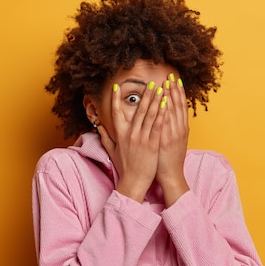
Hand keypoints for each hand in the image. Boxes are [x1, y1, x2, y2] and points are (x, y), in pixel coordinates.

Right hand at [99, 81, 166, 202]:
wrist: (134, 182)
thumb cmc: (125, 167)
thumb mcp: (113, 151)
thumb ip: (105, 138)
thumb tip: (99, 127)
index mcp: (120, 134)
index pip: (116, 113)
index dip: (116, 99)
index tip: (116, 86)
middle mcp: (130, 134)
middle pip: (138, 110)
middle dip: (145, 95)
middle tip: (150, 82)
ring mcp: (141, 139)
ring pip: (149, 115)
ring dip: (155, 100)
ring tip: (160, 88)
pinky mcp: (152, 144)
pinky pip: (157, 126)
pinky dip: (161, 114)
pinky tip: (166, 104)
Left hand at [156, 74, 189, 206]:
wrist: (171, 176)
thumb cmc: (169, 160)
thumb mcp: (174, 142)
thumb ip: (172, 129)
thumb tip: (168, 117)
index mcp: (182, 129)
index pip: (181, 106)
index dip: (179, 92)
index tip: (175, 80)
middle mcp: (179, 130)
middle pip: (178, 105)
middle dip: (174, 89)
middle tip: (171, 75)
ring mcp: (173, 134)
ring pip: (173, 111)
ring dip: (170, 96)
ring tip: (166, 82)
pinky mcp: (165, 140)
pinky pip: (165, 122)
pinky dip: (165, 110)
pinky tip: (162, 100)